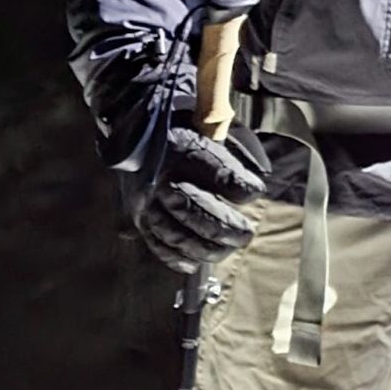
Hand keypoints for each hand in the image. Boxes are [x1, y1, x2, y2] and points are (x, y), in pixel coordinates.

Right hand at [120, 122, 269, 271]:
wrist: (134, 127)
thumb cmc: (182, 129)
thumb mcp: (208, 127)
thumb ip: (231, 154)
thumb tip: (256, 188)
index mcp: (182, 148)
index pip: (216, 170)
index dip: (239, 186)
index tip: (256, 192)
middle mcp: (160, 176)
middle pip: (194, 208)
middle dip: (224, 227)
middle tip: (245, 235)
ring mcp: (145, 200)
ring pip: (175, 232)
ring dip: (205, 247)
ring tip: (228, 249)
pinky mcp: (136, 215)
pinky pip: (156, 242)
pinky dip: (176, 257)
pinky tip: (194, 262)